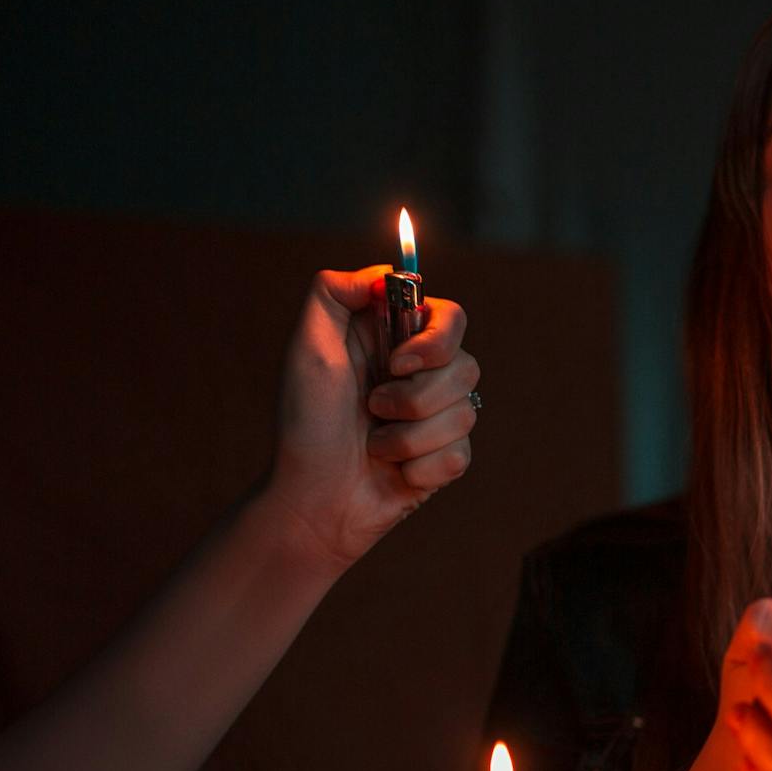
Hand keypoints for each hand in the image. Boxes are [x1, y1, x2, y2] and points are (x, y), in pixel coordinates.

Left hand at [257, 266, 480, 572]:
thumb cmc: (305, 423)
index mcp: (394, 341)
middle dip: (415, 396)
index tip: (399, 362)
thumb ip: (335, 291)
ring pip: (466, 413)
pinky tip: (392, 472)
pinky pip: (460, 454)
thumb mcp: (308, 346)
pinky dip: (418, 467)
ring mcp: (437, 418)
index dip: (436, 339)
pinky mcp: (446, 459)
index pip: (450, 316)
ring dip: (408, 436)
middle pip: (466, 365)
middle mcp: (422, 375)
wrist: (310, 499)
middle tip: (372, 408)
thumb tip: (388, 272)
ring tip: (374, 445)